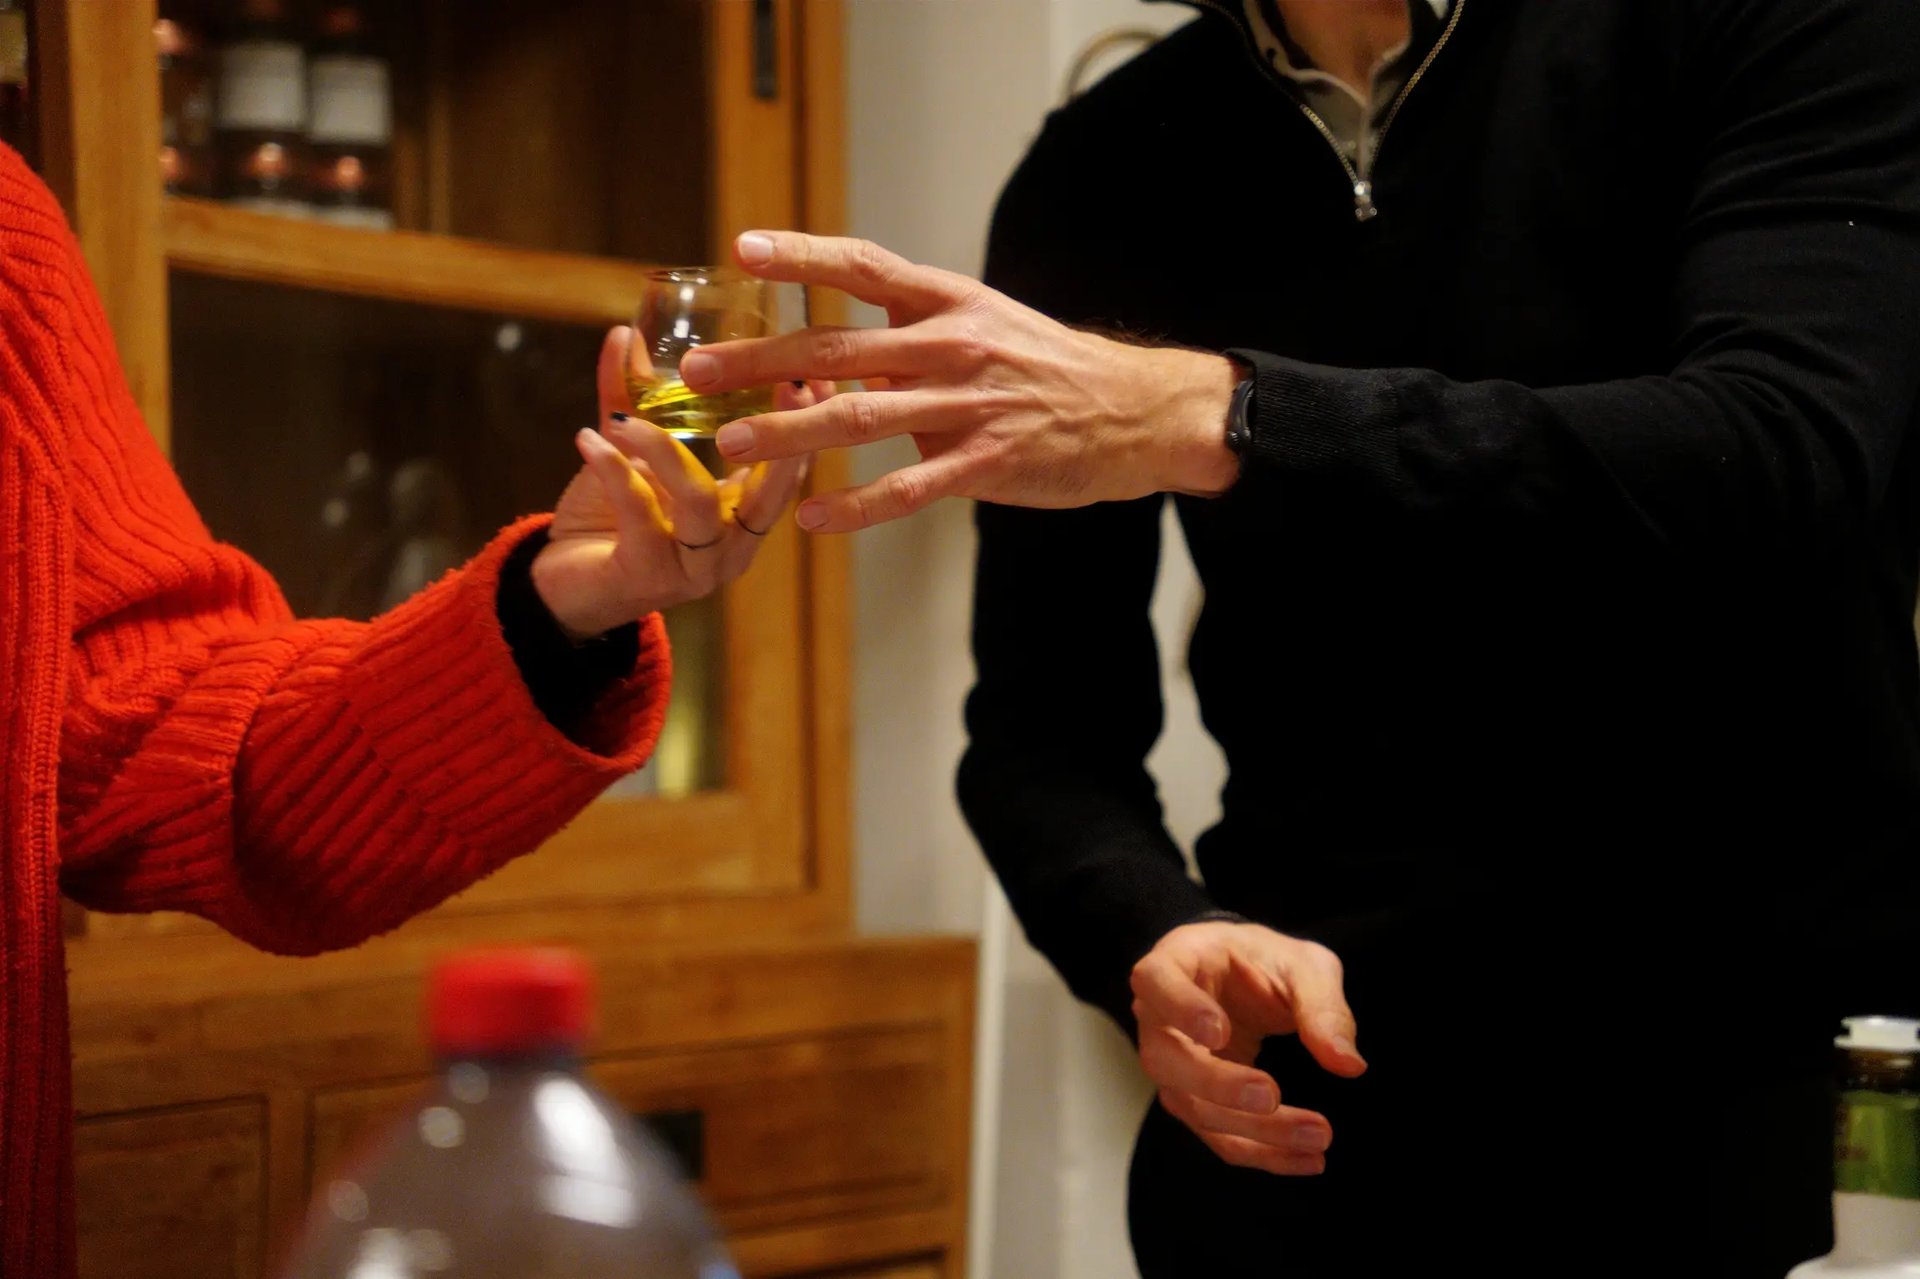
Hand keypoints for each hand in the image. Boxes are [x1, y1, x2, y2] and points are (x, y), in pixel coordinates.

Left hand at [532, 326, 822, 638]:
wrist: (562, 590)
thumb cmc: (610, 523)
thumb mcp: (632, 456)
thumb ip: (635, 400)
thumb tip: (624, 332)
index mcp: (742, 519)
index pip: (790, 470)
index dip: (803, 422)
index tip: (808, 369)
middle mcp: (731, 548)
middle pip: (772, 493)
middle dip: (775, 434)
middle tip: (774, 380)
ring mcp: (693, 568)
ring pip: (699, 501)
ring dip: (664, 450)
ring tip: (627, 420)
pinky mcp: (647, 577)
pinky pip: (639, 513)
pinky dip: (613, 469)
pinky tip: (588, 440)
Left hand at [679, 230, 1241, 532]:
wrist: (1134, 411)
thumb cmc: (1047, 370)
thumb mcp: (982, 329)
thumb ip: (907, 342)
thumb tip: (825, 364)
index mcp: (949, 302)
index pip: (863, 266)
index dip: (803, 256)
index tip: (744, 250)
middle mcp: (953, 345)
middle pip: (838, 349)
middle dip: (760, 361)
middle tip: (698, 372)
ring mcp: (969, 405)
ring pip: (858, 418)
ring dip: (787, 434)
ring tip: (730, 447)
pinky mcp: (986, 463)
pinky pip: (906, 488)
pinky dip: (854, 507)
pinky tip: (810, 522)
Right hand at [1131, 920, 1366, 1175]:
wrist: (1247, 978)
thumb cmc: (1268, 961)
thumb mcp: (1304, 966)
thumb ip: (1323, 1006)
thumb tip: (1348, 1064)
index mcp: (1177, 961)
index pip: (1156, 981)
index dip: (1181, 1008)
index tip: (1219, 1032)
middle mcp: (1158, 1016)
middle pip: (1166, 1058)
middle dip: (1217, 1084)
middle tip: (1270, 1096)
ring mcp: (1171, 1063)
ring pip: (1193, 1107)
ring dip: (1254, 1130)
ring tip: (1318, 1135)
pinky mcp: (1193, 1100)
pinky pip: (1218, 1136)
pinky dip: (1263, 1153)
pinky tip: (1307, 1159)